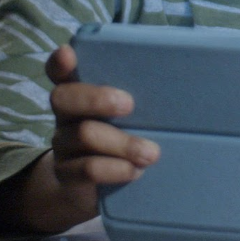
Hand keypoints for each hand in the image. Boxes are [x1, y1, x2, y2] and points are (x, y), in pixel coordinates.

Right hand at [0, 44, 159, 234]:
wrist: (95, 187)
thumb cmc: (124, 133)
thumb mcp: (128, 114)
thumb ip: (140, 94)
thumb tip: (179, 74)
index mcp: (79, 92)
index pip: (59, 71)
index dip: (60, 62)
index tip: (69, 54)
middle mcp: (65, 115)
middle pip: (63, 98)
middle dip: (97, 98)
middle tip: (130, 104)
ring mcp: (63, 144)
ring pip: (84, 134)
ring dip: (123, 143)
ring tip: (151, 153)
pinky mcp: (67, 174)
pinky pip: (88, 169)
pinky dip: (116, 169)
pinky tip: (135, 171)